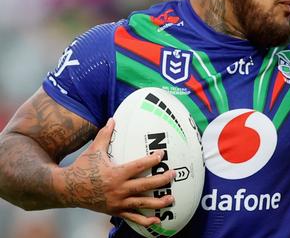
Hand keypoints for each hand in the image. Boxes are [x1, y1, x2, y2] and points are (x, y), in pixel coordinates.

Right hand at [59, 119, 174, 226]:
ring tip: (171, 199)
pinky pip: (132, 217)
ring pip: (141, 203)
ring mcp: (117, 202)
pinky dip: (145, 220)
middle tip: (173, 175)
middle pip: (145, 186)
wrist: (66, 190)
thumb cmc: (81, 168)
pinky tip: (157, 220)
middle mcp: (118, 189)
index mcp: (115, 174)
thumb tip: (112, 119)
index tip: (161, 155)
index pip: (138, 166)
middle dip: (161, 180)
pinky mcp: (114, 211)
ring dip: (158, 202)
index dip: (151, 161)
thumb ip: (105, 135)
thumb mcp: (93, 150)